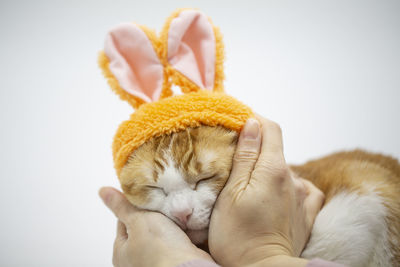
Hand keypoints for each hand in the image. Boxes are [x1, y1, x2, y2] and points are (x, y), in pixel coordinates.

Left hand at [99, 187, 212, 266]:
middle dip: (156, 214)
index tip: (145, 195)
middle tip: (163, 200)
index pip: (124, 222)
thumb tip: (103, 191)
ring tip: (177, 208)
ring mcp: (158, 260)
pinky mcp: (177, 259)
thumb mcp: (138, 220)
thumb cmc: (159, 251)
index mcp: (121, 253)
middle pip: (145, 227)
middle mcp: (137, 260)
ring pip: (165, 233)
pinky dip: (185, 231)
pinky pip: (180, 240)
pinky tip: (188, 222)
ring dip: (172, 222)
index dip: (135, 206)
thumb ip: (123, 206)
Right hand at [208, 115, 324, 266]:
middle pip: (275, 148)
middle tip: (233, 157)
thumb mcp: (232, 192)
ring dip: (268, 168)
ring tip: (249, 183)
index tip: (237, 122)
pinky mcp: (307, 212)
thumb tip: (252, 124)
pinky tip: (276, 193)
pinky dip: (288, 184)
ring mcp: (302, 195)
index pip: (270, 128)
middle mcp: (293, 178)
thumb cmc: (237, 234)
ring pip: (284, 168)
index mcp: (273, 169)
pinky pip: (302, 187)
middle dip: (256, 146)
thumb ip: (245, 156)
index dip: (254, 120)